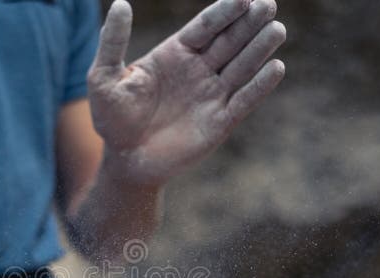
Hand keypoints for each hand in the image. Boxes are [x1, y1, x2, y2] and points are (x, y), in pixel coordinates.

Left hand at [89, 0, 286, 184]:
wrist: (124, 160)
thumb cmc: (112, 118)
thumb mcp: (103, 77)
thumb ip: (112, 42)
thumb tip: (120, 4)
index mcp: (176, 53)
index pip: (205, 26)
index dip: (224, 11)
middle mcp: (199, 70)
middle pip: (230, 40)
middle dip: (249, 23)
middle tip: (268, 4)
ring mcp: (211, 95)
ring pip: (241, 66)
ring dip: (259, 48)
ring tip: (276, 29)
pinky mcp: (220, 122)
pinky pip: (244, 101)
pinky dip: (260, 86)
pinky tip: (276, 68)